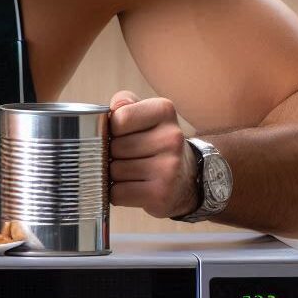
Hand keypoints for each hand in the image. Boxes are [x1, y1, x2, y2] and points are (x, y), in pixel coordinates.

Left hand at [108, 90, 198, 217]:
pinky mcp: (161, 194)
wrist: (186, 178)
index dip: (111, 130)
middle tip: (128, 157)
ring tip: (132, 172)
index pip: (119, 118)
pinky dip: (117, 193)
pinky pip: (118, 193)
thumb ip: (125, 103)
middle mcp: (172, 137)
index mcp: (164, 111)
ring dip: (114, 175)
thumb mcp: (144, 115)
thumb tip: (114, 106)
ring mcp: (169, 167)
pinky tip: (133, 187)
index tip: (121, 134)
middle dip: (112, 154)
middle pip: (114, 147)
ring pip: (114, 171)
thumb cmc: (154, 143)